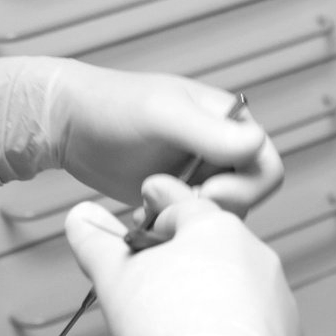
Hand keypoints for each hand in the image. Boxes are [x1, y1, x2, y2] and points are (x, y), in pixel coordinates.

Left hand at [0, 56, 282, 212]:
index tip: (202, 191)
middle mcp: (223, 152)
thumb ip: (210, 131)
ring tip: (151, 212)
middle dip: (213, 207)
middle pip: (248, 197)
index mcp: (233, 125)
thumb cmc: (114, 106)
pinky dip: (171, 230)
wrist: (68, 123)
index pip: (267, 167)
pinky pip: (190, 224)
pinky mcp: (175, 197)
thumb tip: (258, 143)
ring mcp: (199, 176)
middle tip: (170, 205)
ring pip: (219, 215)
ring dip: (189, 221)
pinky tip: (143, 221)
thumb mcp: (163, 114)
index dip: (243, 187)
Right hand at [67, 178, 303, 335]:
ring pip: (236, 283)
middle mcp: (254, 253)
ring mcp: (275, 292)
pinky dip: (233, 327)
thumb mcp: (117, 279)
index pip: (181, 205)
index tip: (146, 207)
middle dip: (182, 255)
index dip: (157, 209)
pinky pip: (255, 321)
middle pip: (211, 245)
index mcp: (215, 229)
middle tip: (152, 276)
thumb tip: (81, 217)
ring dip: (210, 291)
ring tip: (178, 317)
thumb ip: (97, 245)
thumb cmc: (171, 328)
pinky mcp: (285, 331)